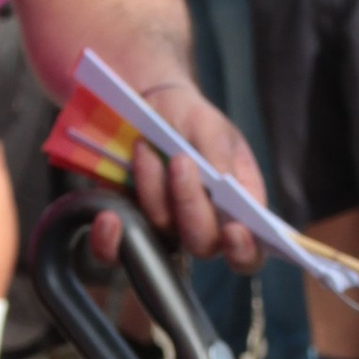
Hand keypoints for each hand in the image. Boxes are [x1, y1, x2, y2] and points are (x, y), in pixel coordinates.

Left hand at [119, 77, 261, 268]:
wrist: (150, 108)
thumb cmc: (190, 119)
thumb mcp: (210, 126)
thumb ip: (220, 158)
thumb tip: (226, 189)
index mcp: (239, 209)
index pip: (250, 249)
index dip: (244, 249)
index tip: (233, 229)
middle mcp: (206, 226)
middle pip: (203, 244)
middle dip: (190, 205)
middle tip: (180, 161)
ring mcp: (168, 229)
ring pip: (162, 230)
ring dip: (153, 188)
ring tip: (146, 148)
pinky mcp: (133, 227)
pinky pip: (118, 249)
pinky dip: (111, 236)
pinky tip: (108, 216)